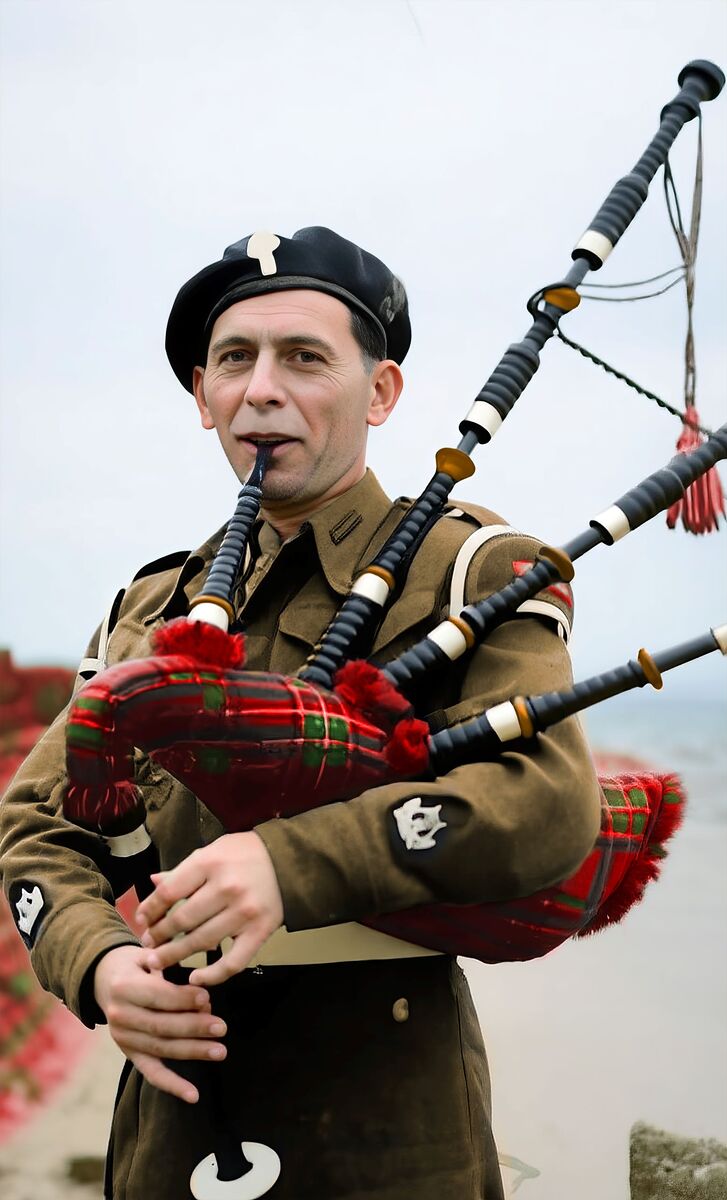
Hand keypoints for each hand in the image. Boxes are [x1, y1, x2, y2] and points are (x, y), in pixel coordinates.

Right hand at [93, 944, 226, 1103]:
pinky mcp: (130, 1054)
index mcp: (124, 987)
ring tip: (220, 1051)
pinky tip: (194, 1095)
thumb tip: (207, 971)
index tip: (207, 998)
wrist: (103, 979)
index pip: (158, 996)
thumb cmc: (136, 964)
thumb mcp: (148, 954)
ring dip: (192, 1052)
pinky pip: (152, 1073)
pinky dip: (173, 1085)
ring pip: (161, 1049)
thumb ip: (172, 963)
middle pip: (161, 1026)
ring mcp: (123, 1038)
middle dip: (193, 1028)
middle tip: (221, 1028)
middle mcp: (120, 1015)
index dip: (183, 999)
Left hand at [135, 832, 283, 985]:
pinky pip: (233, 961)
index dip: (150, 909)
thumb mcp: (212, 851)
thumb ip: (184, 870)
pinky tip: (195, 978)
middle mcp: (226, 888)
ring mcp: (244, 912)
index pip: (169, 892)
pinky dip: (212, 975)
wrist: (289, 860)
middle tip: (148, 945)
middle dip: (159, 936)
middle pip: (181, 920)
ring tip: (158, 962)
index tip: (141, 920)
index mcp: (210, 863)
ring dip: (175, 956)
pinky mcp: (260, 931)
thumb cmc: (246, 854)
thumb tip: (153, 882)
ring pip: (202, 942)